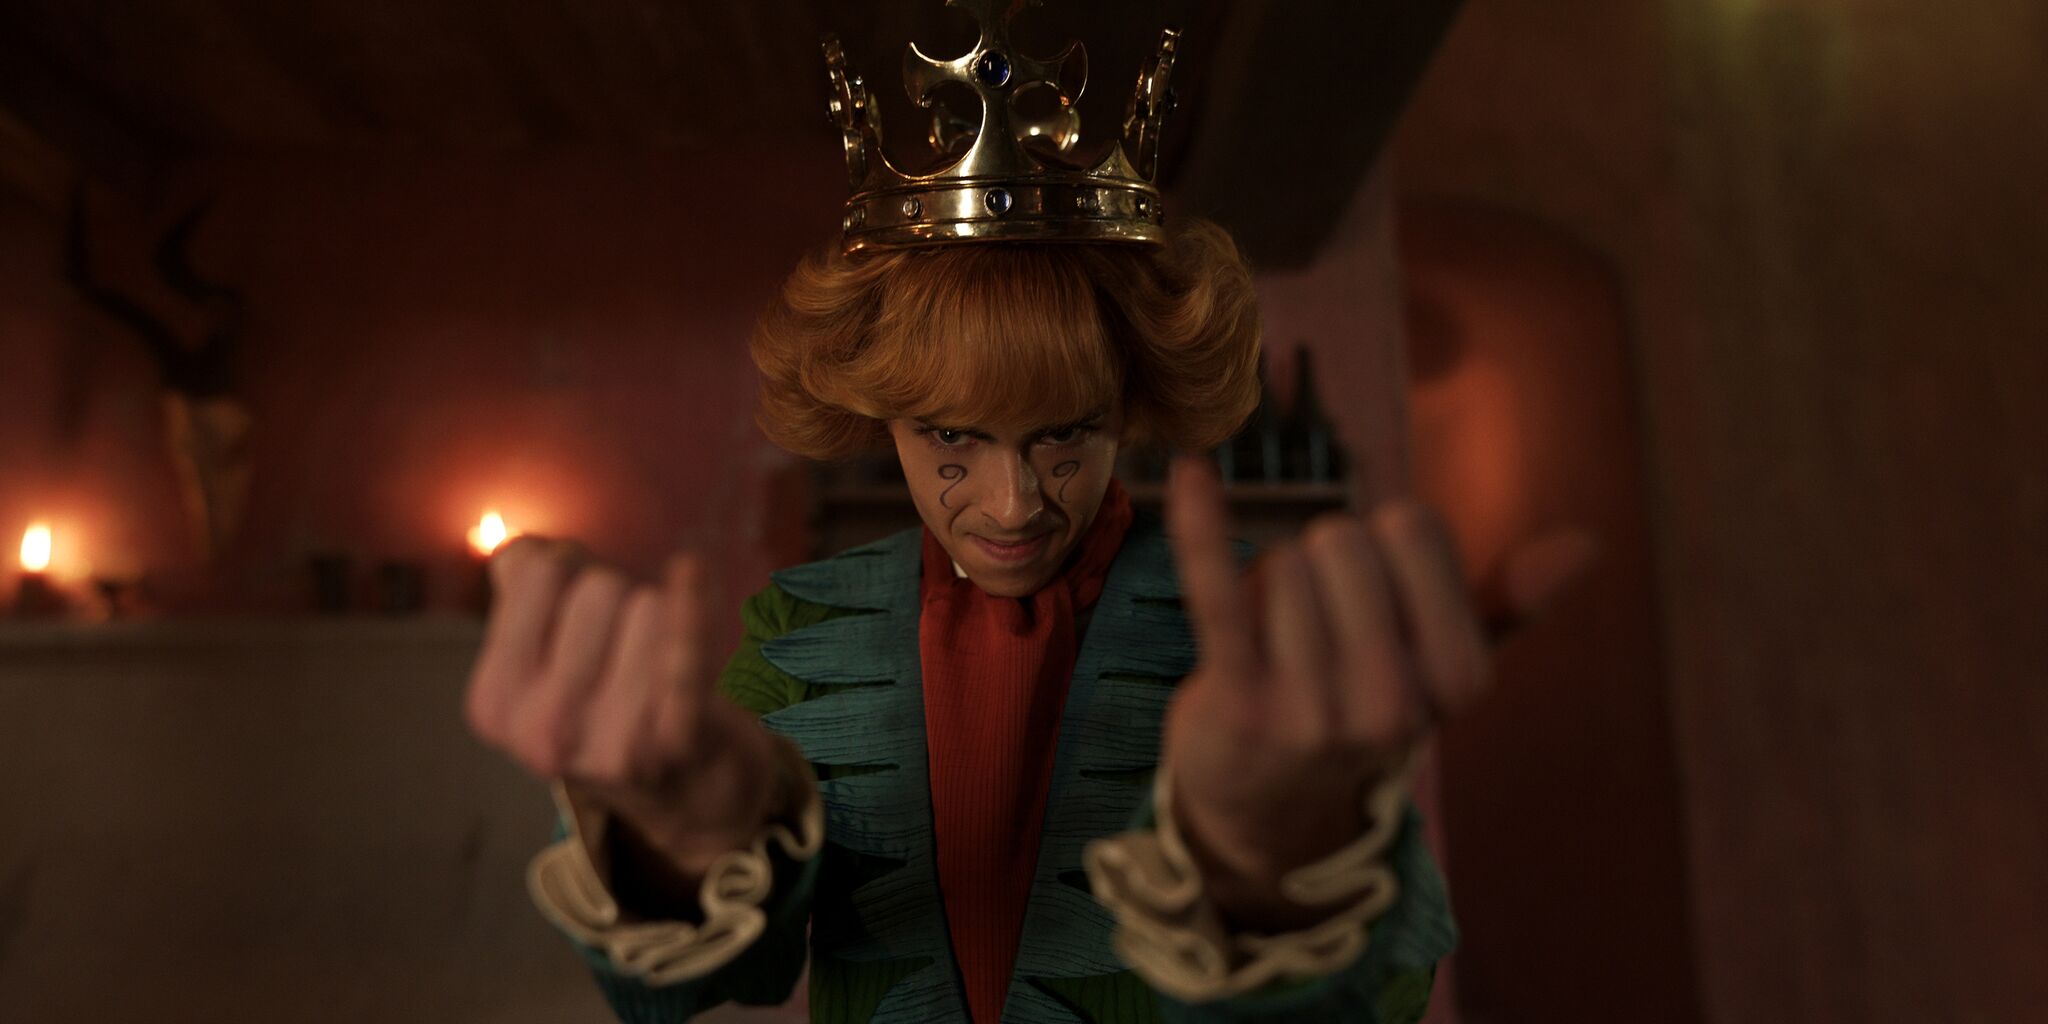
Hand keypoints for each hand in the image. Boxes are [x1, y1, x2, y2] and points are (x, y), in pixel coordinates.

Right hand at [464, 539, 784, 891]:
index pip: (537, 572)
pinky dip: (692, 604)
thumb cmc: (606, 694)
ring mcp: (610, 745)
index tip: (577, 603)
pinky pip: (685, 653)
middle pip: (599, 587)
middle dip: (620, 594)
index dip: (568, 568)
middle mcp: (542, 734)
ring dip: (662, 617)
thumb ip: (524, 583)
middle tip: (625, 640)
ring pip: (647, 608)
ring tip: (657, 662)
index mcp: (493, 705)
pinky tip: (689, 569)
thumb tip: (526, 554)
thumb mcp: (542, 648)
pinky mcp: (677, 743)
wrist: (685, 786)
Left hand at [1160, 456, 1593, 928]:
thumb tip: (1586, 544)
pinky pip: (1216, 588)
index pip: (1414, 530)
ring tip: (1274, 644)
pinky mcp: (1235, 700)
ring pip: (1282, 563)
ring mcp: (1312, 708)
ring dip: (1267, 585)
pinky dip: (1200, 525)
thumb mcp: (1441, 667)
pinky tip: (1189, 474)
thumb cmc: (1360, 707)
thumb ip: (1504, 603)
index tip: (1374, 598)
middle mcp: (1393, 703)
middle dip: (1320, 560)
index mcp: (1458, 681)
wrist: (1268, 808)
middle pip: (1343, 540)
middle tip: (1315, 623)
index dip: (1383, 544)